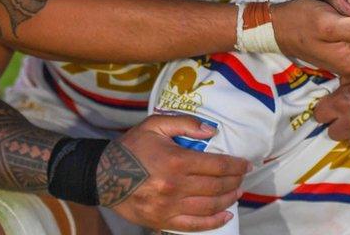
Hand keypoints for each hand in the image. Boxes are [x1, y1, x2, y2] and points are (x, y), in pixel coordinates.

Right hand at [99, 114, 248, 231]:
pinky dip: (213, 222)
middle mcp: (176, 186)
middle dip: (235, 181)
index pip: (218, 165)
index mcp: (177, 161)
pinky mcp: (162, 220)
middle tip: (242, 177)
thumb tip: (211, 130)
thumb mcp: (155, 125)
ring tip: (236, 192)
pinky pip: (193, 225)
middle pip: (217, 186)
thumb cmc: (131, 147)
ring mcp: (169, 206)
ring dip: (228, 199)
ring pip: (209, 206)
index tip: (247, 164)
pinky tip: (225, 215)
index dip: (237, 165)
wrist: (103, 175)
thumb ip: (184, 124)